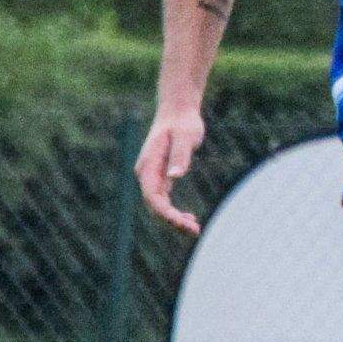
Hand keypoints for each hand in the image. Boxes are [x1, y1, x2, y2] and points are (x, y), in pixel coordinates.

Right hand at [135, 104, 207, 236]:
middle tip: (195, 230)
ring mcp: (152, 175)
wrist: (178, 110)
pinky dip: (175, 211)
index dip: (166, 213)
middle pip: (154, 205)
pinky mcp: (161, 175)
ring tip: (195, 228)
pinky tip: (190, 218)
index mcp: (148, 165)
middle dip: (172, 220)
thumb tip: (174, 177)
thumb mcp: (185, 136)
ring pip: (159, 205)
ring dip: (174, 218)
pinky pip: (164, 199)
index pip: (152, 196)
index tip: (182, 222)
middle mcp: (146, 173)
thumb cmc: (183, 122)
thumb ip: (180, 155)